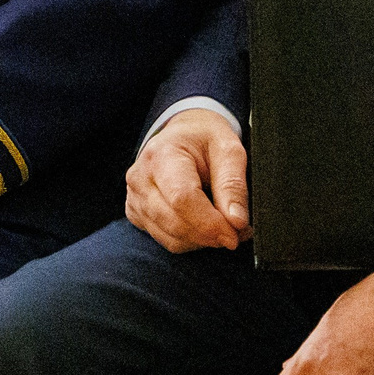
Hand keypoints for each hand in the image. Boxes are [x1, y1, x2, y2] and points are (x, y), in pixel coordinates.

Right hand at [126, 110, 248, 252]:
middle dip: (210, 235)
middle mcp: (140, 177)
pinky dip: (190, 240)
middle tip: (238, 232)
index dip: (210, 222)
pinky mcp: (136, 213)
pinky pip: (165, 240)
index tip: (236, 233)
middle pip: (175, 223)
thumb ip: (233, 185)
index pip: (181, 199)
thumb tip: (237, 223)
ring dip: (203, 240)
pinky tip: (205, 226)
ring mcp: (134, 197)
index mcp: (162, 155)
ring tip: (225, 227)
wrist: (183, 134)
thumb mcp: (229, 150)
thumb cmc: (206, 140)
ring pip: (170, 238)